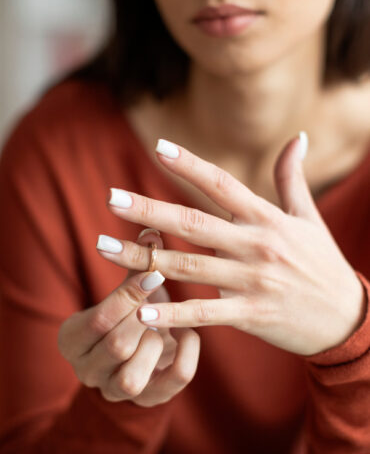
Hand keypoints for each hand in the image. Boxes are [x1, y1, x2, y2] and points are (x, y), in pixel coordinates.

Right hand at [58, 229, 199, 405]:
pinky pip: (172, 384)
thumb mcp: (126, 290)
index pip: (98, 320)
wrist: (135, 353)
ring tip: (166, 322)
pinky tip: (189, 332)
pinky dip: (187, 355)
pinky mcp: (150, 399)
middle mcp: (88, 371)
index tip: (153, 271)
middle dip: (143, 316)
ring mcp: (118, 391)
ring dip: (155, 343)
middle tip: (162, 291)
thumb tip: (151, 231)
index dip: (128, 294)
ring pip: (132, 378)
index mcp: (72, 340)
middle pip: (116, 346)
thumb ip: (136, 264)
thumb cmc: (127, 312)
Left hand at [102, 134, 365, 355]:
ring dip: (143, 260)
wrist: (347, 317)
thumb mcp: (310, 218)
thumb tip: (298, 136)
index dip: (190, 165)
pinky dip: (173, 313)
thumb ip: (292, 178)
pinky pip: (205, 313)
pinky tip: (140, 310)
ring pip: (189, 266)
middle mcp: (256, 245)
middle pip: (193, 223)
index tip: (158, 147)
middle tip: (110, 198)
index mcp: (267, 218)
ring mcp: (252, 281)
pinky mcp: (251, 315)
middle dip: (148, 210)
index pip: (222, 184)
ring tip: (103, 248)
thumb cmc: (323, 263)